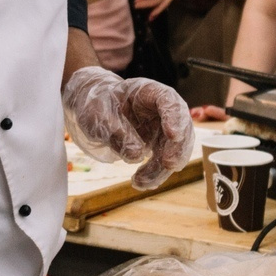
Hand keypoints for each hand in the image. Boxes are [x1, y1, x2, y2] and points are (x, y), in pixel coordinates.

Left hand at [64, 67, 197, 188]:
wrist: (95, 109)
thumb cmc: (96, 104)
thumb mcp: (98, 115)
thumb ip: (116, 132)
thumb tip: (137, 155)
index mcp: (148, 92)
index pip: (168, 100)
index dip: (174, 117)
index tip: (173, 135)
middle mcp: (161, 109)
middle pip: (180, 126)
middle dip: (177, 148)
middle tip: (168, 165)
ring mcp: (162, 127)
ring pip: (174, 149)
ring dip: (162, 168)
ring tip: (140, 182)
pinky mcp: (158, 144)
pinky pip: (162, 161)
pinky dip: (155, 173)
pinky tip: (142, 183)